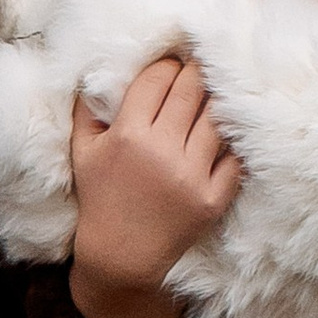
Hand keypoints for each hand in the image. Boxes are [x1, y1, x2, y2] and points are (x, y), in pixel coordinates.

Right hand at [68, 54, 241, 317]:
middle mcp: (162, 151)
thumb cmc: (100, 198)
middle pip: (191, 89)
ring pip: (217, 117)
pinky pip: (234, 156)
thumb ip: (87, 109)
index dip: (167, 63)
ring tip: (217, 89)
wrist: (121, 257)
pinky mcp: (212, 197)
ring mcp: (191, 175)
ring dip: (217, 99)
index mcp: (128, 134)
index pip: (157, 78)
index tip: (172, 61)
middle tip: (201, 61)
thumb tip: (101, 72)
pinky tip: (229, 130)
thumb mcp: (83, 151)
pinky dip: (232, 140)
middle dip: (196, 69)